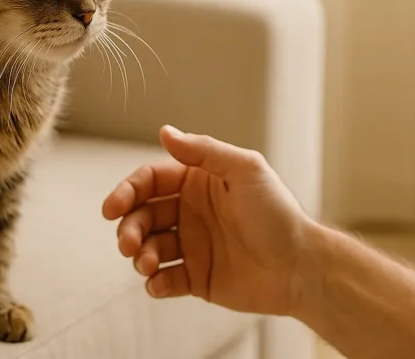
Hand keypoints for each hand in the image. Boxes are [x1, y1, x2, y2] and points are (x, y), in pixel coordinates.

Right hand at [102, 125, 312, 316]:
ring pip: (149, 248)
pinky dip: (155, 283)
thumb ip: (204, 152)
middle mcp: (190, 212)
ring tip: (147, 264)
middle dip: (129, 228)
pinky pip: (165, 280)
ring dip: (139, 256)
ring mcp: (193, 245)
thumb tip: (166, 131)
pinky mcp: (197, 278)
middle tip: (128, 242)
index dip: (128, 191)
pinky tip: (158, 283)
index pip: (151, 181)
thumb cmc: (278, 213)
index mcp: (197, 182)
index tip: (113, 207)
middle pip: (143, 215)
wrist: (301, 267)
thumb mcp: (244, 170)